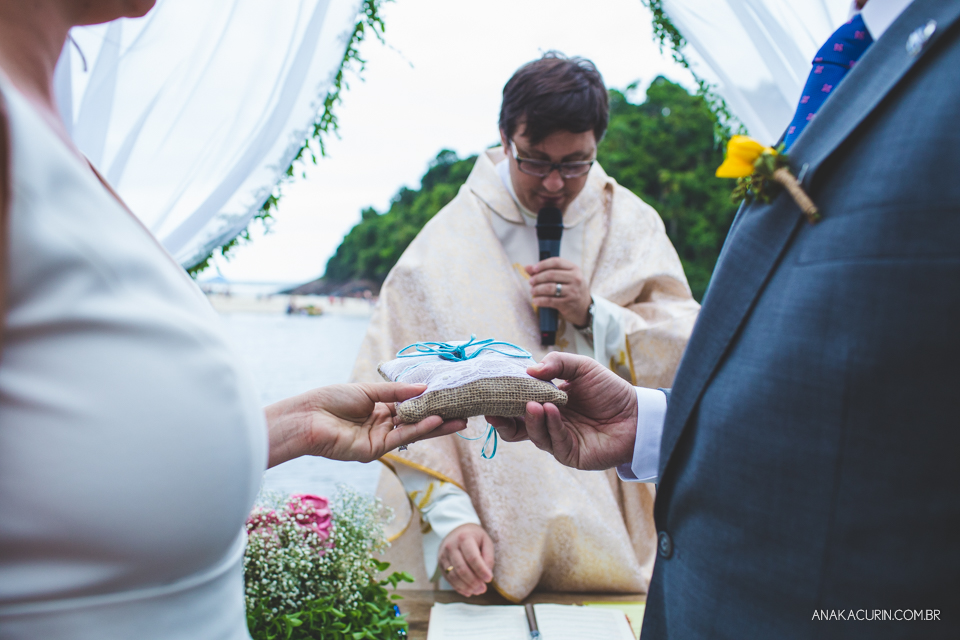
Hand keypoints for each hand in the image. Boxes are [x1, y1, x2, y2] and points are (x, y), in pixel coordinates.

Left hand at [265, 383, 466, 467]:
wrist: (307, 418)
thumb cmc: (330, 400)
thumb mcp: (368, 390)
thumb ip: (396, 392)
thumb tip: (424, 387)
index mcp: (379, 408)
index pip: (410, 405)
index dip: (429, 401)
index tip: (450, 395)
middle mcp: (382, 424)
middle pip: (416, 420)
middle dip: (440, 417)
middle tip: (465, 412)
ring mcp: (380, 439)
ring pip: (413, 431)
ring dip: (437, 426)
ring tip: (460, 420)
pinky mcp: (375, 451)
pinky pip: (402, 438)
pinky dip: (420, 429)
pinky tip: (437, 422)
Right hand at [438, 523, 494, 596]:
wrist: (456, 529)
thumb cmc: (474, 537)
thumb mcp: (485, 541)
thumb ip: (488, 557)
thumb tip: (487, 574)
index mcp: (464, 538)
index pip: (472, 557)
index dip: (481, 570)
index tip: (489, 579)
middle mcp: (451, 546)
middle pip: (462, 569)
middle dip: (474, 582)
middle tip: (483, 589)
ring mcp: (443, 555)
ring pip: (454, 576)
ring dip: (466, 587)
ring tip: (477, 591)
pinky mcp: (440, 563)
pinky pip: (448, 579)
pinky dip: (458, 588)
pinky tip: (468, 592)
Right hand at [486, 352, 637, 469]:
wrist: (637, 414)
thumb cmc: (610, 390)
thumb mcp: (582, 367)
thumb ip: (557, 363)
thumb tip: (529, 370)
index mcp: (546, 402)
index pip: (517, 402)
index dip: (503, 398)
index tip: (490, 389)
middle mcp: (548, 422)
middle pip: (516, 425)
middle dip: (502, 419)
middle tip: (494, 408)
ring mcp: (557, 439)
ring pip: (532, 434)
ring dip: (530, 419)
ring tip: (532, 403)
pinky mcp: (570, 454)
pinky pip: (554, 441)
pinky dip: (551, 425)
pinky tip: (552, 410)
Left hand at [526, 257, 591, 326]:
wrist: (584, 307)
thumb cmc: (571, 289)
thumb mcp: (564, 277)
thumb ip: (546, 271)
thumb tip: (527, 267)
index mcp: (574, 269)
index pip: (556, 262)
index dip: (542, 264)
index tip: (534, 269)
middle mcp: (575, 279)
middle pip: (551, 274)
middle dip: (537, 278)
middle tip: (531, 282)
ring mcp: (572, 291)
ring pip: (549, 287)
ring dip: (537, 289)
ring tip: (532, 291)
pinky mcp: (568, 303)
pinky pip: (550, 300)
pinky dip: (540, 300)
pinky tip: (535, 300)